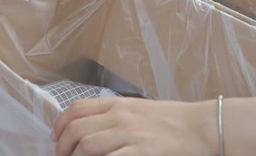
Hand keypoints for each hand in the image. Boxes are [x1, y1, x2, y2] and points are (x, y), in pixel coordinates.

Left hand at [53, 98, 213, 155]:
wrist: (199, 127)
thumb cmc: (171, 120)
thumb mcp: (139, 109)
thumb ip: (115, 116)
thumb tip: (90, 129)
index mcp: (119, 104)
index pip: (77, 109)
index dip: (60, 125)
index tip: (55, 139)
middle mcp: (121, 117)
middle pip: (78, 129)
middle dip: (63, 147)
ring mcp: (131, 135)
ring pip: (88, 146)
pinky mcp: (142, 152)